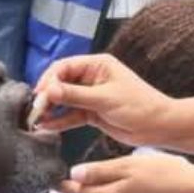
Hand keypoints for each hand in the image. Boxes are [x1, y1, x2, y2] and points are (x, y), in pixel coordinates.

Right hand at [32, 54, 177, 146]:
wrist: (158, 126)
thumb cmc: (139, 106)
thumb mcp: (105, 99)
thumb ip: (75, 95)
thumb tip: (49, 90)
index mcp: (97, 65)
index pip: (64, 67)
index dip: (49, 80)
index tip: (40, 96)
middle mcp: (92, 77)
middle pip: (61, 83)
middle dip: (47, 96)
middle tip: (35, 110)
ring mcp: (91, 95)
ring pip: (64, 100)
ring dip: (51, 110)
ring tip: (35, 121)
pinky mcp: (92, 112)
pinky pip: (71, 115)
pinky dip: (59, 121)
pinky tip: (46, 127)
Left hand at [58, 154, 193, 192]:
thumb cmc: (164, 174)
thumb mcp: (130, 166)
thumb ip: (101, 172)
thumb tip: (74, 175)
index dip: (65, 186)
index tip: (52, 181)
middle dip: (101, 182)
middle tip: (113, 164)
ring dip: (121, 188)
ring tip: (141, 173)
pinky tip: (152, 185)